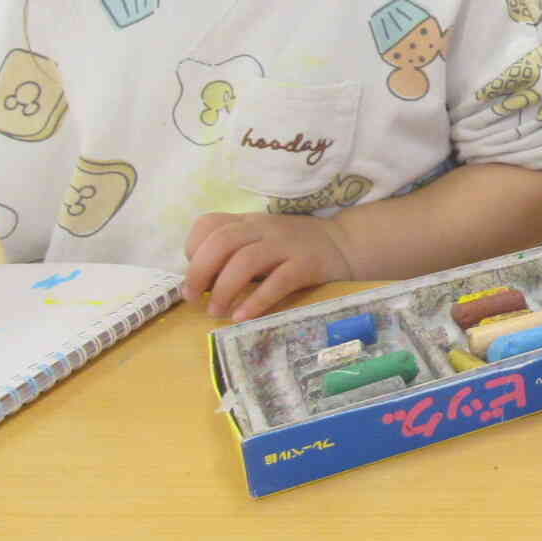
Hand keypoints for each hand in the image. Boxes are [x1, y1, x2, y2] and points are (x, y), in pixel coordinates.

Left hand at [183, 211, 356, 321]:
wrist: (348, 245)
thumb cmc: (298, 249)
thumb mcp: (264, 241)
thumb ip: (236, 252)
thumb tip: (200, 283)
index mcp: (250, 222)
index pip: (210, 224)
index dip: (193, 249)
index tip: (194, 276)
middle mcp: (265, 229)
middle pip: (221, 241)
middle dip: (200, 271)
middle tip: (193, 299)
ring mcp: (287, 245)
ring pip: (245, 260)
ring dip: (224, 289)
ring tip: (216, 313)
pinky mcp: (308, 264)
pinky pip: (278, 281)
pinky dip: (256, 300)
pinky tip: (243, 318)